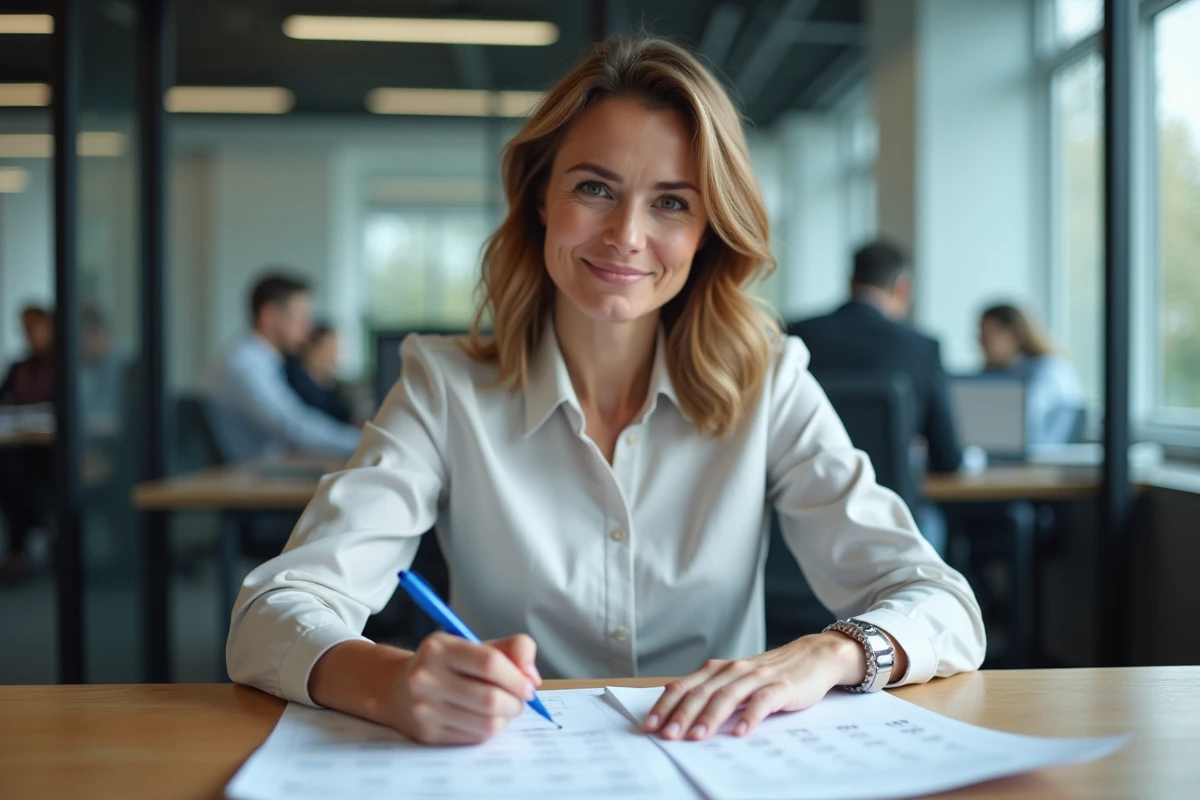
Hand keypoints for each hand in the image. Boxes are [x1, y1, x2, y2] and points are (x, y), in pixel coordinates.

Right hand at [386, 632, 541, 744]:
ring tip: (503, 709)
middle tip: (520, 701)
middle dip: (515, 703)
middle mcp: (426, 677)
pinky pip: (475, 738)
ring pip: (486, 723)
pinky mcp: (427, 734)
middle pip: (490, 698)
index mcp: (439, 647)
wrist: (397, 688)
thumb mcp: (475, 646)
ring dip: (505, 718)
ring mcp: (424, 709)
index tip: (529, 686)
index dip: (517, 677)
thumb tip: (532, 678)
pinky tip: (483, 718)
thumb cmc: (447, 665)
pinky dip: (489, 729)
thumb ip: (512, 649)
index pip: (490, 663)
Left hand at [643, 633, 866, 740]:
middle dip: (682, 714)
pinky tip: (741, 731)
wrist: (814, 656)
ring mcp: (757, 677)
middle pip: (702, 692)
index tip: (650, 724)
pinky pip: (763, 701)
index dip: (665, 704)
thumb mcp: (737, 679)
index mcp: (719, 669)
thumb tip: (678, 710)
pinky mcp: (781, 686)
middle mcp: (733, 670)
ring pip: (728, 695)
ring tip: (697, 736)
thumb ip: (712, 691)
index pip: (685, 685)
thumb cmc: (771, 673)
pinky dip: (750, 715)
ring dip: (710, 717)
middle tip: (667, 735)